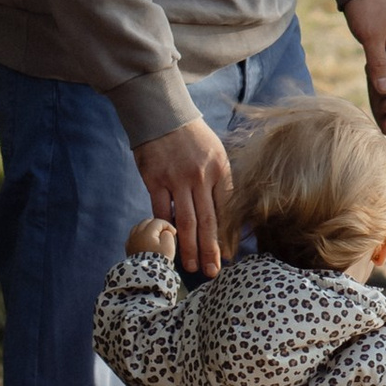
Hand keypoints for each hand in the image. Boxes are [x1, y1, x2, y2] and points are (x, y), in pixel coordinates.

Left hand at [124, 219, 177, 259]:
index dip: (167, 225)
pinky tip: (144, 241)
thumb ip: (168, 234)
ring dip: (147, 228)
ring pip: (138, 227)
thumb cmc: (159, 261)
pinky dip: (139, 235)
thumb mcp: (168, 246)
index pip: (158, 221)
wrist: (146, 275)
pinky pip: (133, 236)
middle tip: (164, 231)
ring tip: (154, 235)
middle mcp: (137, 234)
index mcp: (147, 232)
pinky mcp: (128, 248)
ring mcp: (131, 241)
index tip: (173, 233)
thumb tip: (164, 231)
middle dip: (156, 224)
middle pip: (147, 222)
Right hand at [132, 113, 231, 274]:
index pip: (227, 210)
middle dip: (212, 249)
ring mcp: (177, 178)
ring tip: (193, 267)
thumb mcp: (215, 153)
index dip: (229, 235)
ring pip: (186, 221)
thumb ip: (221, 182)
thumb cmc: (192, 137)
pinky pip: (162, 210)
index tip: (230, 256)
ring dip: (190, 247)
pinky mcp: (155, 179)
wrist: (163, 113)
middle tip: (213, 272)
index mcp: (220, 168)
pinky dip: (166, 229)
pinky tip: (169, 245)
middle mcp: (201, 175)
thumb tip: (229, 215)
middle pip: (209, 220)